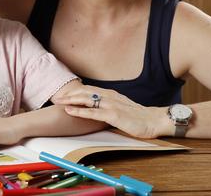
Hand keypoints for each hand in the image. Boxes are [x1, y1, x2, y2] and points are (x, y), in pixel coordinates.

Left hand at [52, 85, 166, 138]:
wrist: (154, 120)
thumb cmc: (139, 117)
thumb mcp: (122, 108)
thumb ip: (110, 106)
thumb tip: (100, 108)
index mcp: (111, 94)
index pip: (89, 90)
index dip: (75, 91)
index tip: (64, 94)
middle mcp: (109, 96)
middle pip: (84, 92)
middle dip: (69, 94)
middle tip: (56, 96)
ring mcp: (110, 105)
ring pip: (86, 99)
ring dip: (71, 100)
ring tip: (59, 101)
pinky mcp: (112, 115)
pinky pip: (92, 112)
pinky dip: (79, 111)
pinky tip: (69, 111)